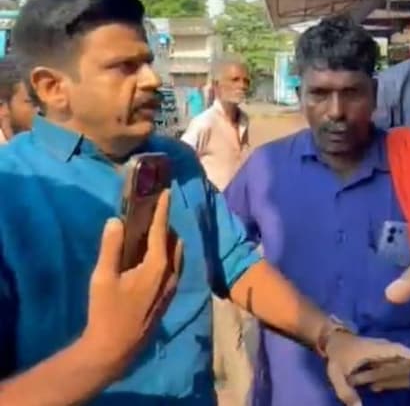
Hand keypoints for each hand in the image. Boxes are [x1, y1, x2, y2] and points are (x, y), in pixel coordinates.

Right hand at [80, 190, 183, 376]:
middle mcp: (171, 273)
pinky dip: (167, 254)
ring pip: (177, 254)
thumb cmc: (107, 311)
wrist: (116, 347)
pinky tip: (151, 257)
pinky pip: (174, 266)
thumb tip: (116, 220)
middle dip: (165, 224)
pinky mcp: (169, 295)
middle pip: (173, 241)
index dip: (162, 209)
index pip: (161, 230)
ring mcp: (172, 286)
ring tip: (150, 232)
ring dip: (167, 240)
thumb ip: (111, 247)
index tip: (164, 192)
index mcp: (157, 266)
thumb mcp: (103, 278)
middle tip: (151, 212)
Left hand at [324, 333, 409, 404]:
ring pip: (399, 378)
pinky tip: (371, 384)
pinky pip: (396, 380)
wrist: (336, 343)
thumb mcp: (336, 372)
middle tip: (357, 376)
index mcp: (385, 348)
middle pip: (401, 372)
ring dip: (382, 381)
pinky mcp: (392, 366)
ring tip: (361, 378)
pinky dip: (385, 383)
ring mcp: (394, 360)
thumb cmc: (338, 354)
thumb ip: (345, 391)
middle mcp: (395, 353)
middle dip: (380, 378)